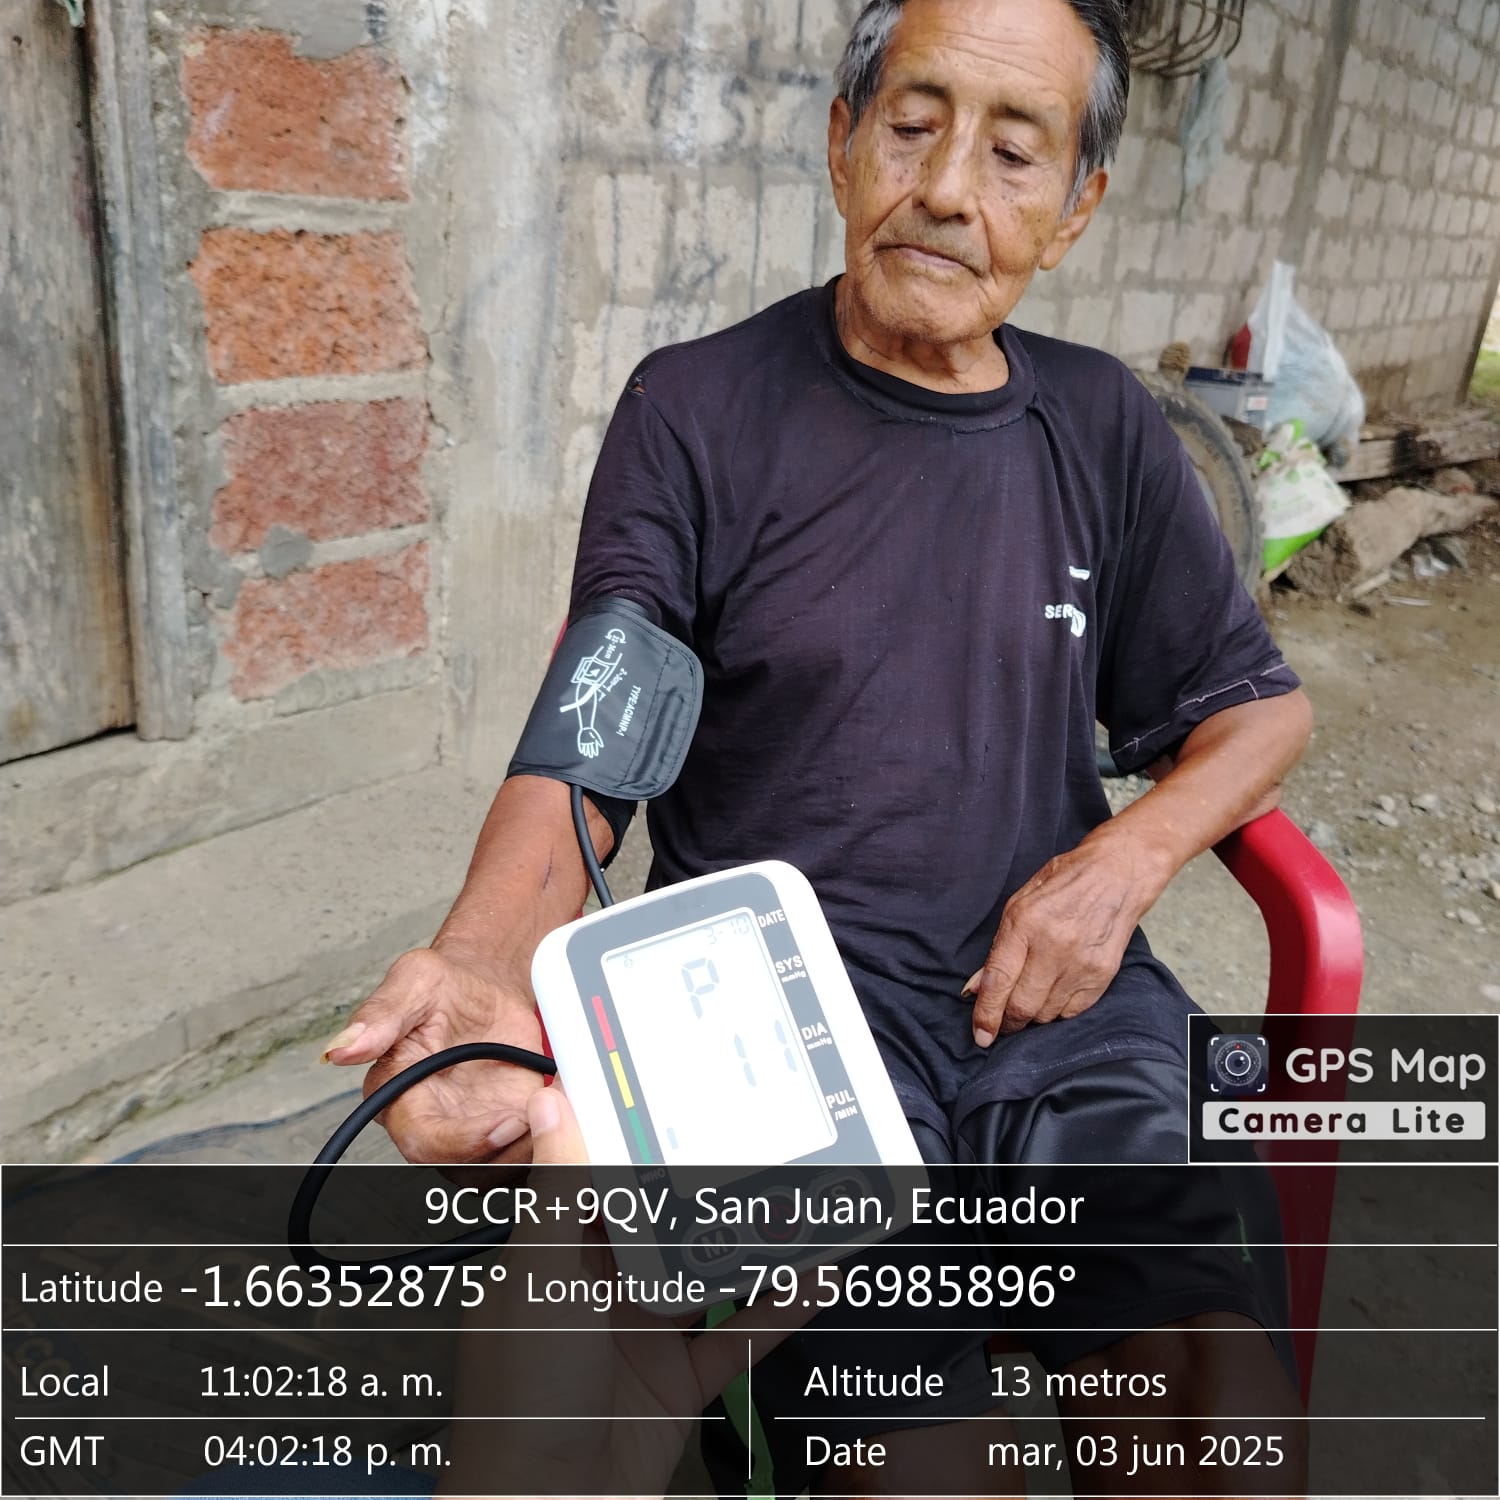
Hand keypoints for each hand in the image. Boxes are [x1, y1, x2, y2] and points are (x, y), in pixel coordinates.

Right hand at [320, 946, 546, 1163]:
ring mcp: (475, 1131)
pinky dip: (554, 1135)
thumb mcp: (414, 982)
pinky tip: (566, 1101)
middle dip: (505, 1153)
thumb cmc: (444, 986)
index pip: (423, 1144)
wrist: (487, 987)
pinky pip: (531, 1154)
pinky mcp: (512, 1128)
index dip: (463, 1144)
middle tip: (538, 1115)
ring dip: (534, 1147)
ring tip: (556, 1104)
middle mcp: (436, 1124)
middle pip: (465, 1169)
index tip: (502, 1121)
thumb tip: (341, 1047)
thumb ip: (381, 1015)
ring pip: (501, 1171)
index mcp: (401, 1098)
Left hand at [441, 1087, 817, 1497]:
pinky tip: (812, 1276)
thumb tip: (552, 1098)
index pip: (594, 1176)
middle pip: (660, 1219)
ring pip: (705, 1271)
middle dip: (705, 1182)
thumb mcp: (540, 1276)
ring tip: (798, 1194)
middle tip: (756, 1129)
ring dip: (750, 1240)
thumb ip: (559, 1191)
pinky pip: (736, 1336)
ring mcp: (640, 1335)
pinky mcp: (678, 1382)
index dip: (631, 1131)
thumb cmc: (522, 1396)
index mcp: (552, 1256)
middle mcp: (596, 1290)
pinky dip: (776, 1309)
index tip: (675, 1083)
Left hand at [578, 727, 603, 757]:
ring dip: (586, 751)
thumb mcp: (596, 736)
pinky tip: (581, 752)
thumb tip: (602, 746)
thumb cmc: (592, 732)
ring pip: (586, 748)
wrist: (586, 728)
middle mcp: (589, 742)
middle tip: (591, 756)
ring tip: (586, 754)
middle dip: (591, 753)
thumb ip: (599, 741)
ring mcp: (585, 742)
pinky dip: (581, 749)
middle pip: (590, 749)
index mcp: (593, 741)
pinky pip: (581, 746)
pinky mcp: (581, 741)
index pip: (595, 747)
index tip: (596, 754)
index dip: (595, 751)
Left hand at [963, 826, 1169, 1045]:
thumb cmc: (1062, 885)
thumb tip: (977, 988)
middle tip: (1003, 1023)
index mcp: (1025, 923)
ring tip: (1029, 1002)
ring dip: (1032, 1017)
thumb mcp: (1019, 905)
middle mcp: (1054, 946)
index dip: (986, 1014)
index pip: (999, 981)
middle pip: (1023, 1006)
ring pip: (1047, 1014)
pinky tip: (1053, 996)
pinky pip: (1072, 1012)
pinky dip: (1058, 1012)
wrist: (1117, 875)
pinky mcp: (1102, 975)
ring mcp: (1081, 963)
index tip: (980, 1035)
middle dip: (1007, 1022)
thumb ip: (998, 949)